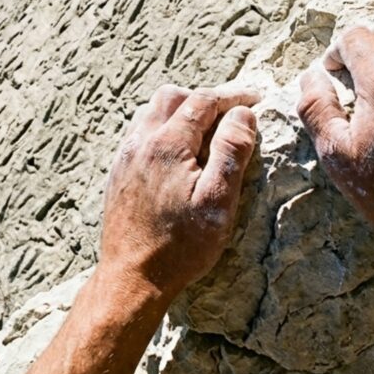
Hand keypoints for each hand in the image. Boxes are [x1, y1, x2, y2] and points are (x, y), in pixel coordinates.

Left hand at [100, 84, 258, 299]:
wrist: (131, 277)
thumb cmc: (180, 245)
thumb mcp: (218, 201)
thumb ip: (231, 153)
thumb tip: (242, 114)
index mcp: (168, 144)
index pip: (203, 101)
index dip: (232, 96)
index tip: (255, 100)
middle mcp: (141, 142)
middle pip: (172, 97)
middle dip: (203, 98)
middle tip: (229, 114)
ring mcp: (125, 157)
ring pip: (151, 112)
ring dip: (180, 111)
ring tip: (204, 131)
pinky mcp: (118, 173)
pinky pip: (139, 133)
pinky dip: (162, 129)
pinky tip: (177, 153)